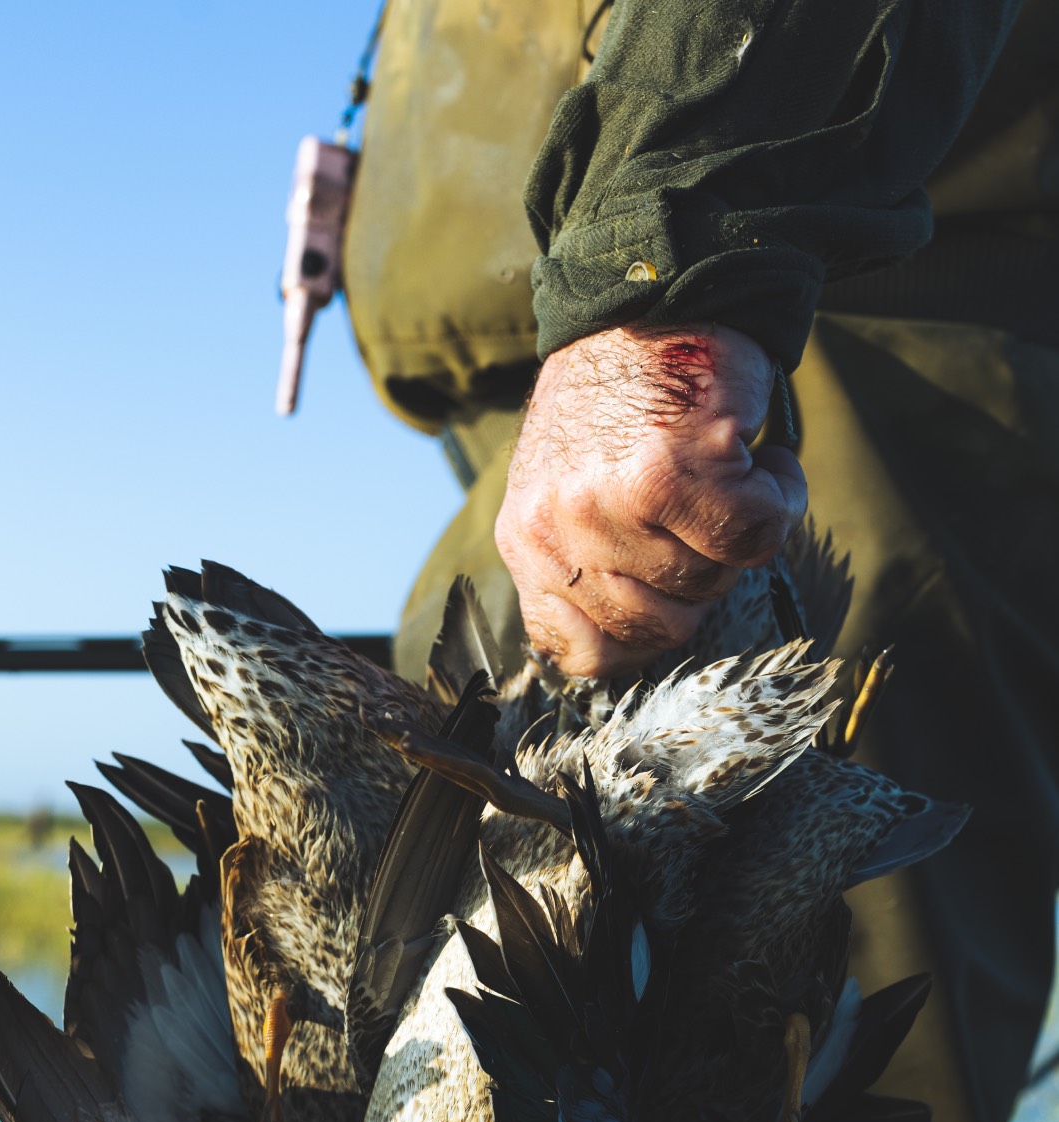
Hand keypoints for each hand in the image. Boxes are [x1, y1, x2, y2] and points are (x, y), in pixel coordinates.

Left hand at [495, 323, 806, 679]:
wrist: (652, 284)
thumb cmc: (626, 393)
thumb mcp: (573, 487)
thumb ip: (589, 563)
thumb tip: (642, 634)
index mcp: (526, 540)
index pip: (583, 653)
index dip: (646, 631)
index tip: (668, 582)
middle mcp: (556, 529)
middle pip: (661, 626)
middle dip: (701, 578)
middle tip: (703, 511)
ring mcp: (609, 504)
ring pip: (710, 582)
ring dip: (742, 533)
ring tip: (727, 470)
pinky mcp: (673, 472)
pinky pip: (755, 536)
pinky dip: (781, 498)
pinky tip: (761, 457)